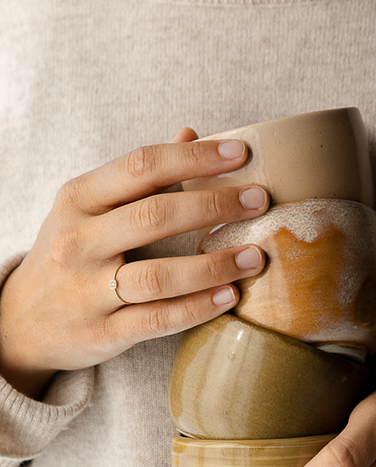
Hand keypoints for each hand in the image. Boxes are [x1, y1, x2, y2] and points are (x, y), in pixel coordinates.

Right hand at [0, 128, 268, 398]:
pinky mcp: (103, 333)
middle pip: (155, 216)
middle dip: (214, 205)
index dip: (194, 158)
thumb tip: (191, 133)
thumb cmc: (70, 256)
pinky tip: (230, 297)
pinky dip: (198, 308)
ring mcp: (88, 291)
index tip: (241, 153)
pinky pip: (159, 320)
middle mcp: (80, 241)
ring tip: (254, 257)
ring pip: (160, 275)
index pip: (141, 167)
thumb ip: (140, 176)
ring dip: (214, 265)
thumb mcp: (89, 209)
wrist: (20, 323)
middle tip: (260, 201)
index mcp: (79, 199)